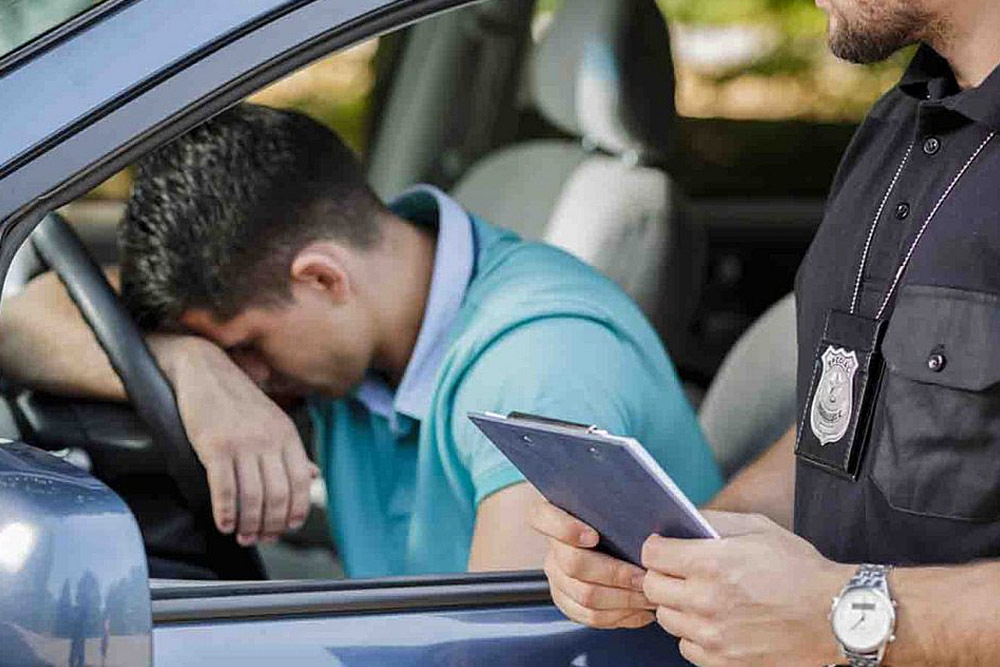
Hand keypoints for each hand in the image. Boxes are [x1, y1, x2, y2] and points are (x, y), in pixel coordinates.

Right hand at [150, 335, 317, 544]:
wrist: (205, 369)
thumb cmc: (238, 399)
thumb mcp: (273, 420)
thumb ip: (293, 451)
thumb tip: (314, 476)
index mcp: (286, 434)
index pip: (301, 482)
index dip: (296, 511)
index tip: (287, 527)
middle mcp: (268, 439)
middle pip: (278, 495)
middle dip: (271, 525)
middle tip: (261, 538)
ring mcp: (242, 442)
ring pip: (253, 497)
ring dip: (249, 525)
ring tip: (243, 535)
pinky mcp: (214, 446)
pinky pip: (225, 489)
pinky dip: (226, 513)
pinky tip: (224, 524)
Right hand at [530, 500, 654, 628]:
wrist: (614, 545)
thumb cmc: (618, 523)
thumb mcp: (615, 508)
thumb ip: (618, 509)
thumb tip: (642, 525)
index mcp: (555, 515)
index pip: (543, 517)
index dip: (565, 529)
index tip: (593, 536)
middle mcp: (552, 548)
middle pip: (574, 564)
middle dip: (615, 573)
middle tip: (644, 577)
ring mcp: (557, 577)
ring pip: (584, 595)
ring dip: (622, 599)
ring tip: (648, 596)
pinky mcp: (566, 601)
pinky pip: (589, 616)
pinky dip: (618, 616)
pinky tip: (639, 611)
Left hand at [641, 511, 851, 666]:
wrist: (835, 615)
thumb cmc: (800, 570)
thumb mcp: (758, 529)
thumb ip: (714, 522)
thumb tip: (681, 520)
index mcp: (711, 563)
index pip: (652, 554)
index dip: (656, 548)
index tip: (664, 549)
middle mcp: (706, 601)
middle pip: (652, 587)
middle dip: (662, 576)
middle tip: (681, 573)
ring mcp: (713, 636)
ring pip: (666, 619)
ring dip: (678, 606)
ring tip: (703, 598)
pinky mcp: (724, 662)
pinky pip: (686, 647)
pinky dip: (694, 635)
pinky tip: (715, 622)